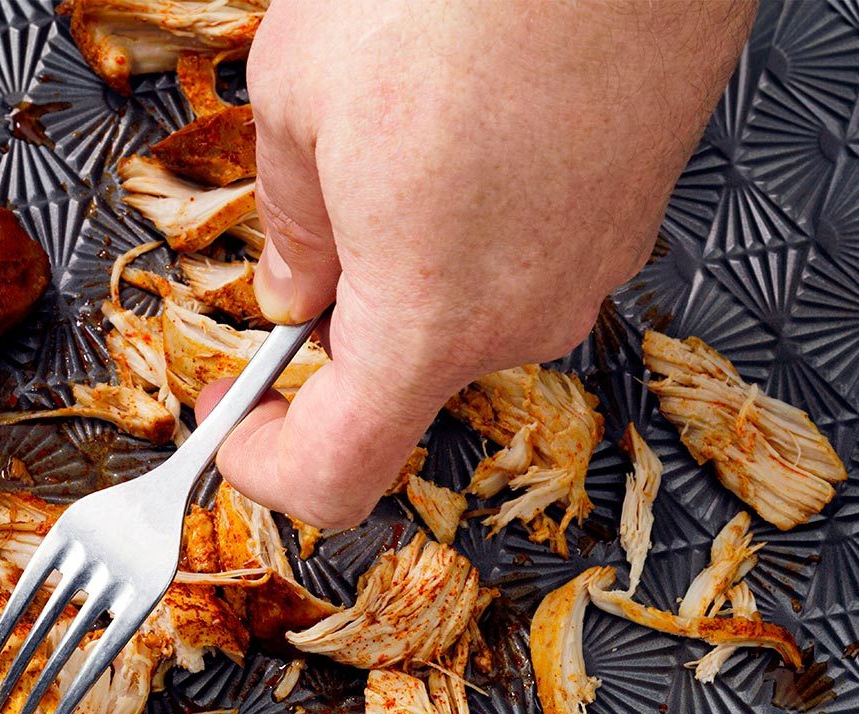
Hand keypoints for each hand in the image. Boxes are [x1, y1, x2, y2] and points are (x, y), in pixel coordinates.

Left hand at [198, 0, 754, 528]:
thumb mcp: (299, 95)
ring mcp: (587, 267)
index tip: (233, 423)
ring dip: (402, 256)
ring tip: (386, 136)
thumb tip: (290, 281)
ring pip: (461, 306)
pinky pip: (520, 252)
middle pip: (398, 376)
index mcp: (427, 321)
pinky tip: (452, 124)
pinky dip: (467, 220)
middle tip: (298, 233)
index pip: (336, 473)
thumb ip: (286, 220)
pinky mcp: (625, 214)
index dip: (265, 466)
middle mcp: (522, 317)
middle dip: (331, 323)